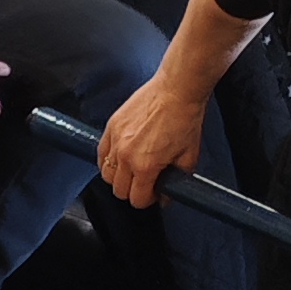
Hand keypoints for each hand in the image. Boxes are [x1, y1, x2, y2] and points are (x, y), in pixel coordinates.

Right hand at [99, 72, 208, 210]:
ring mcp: (115, 140)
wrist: (177, 90)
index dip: (148, 200)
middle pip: (119, 190)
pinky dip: (108, 160)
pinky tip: (121, 157)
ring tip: (133, 170)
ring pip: (106, 174)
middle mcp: (126, 156)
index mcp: (145, 166)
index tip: (154, 194)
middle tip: (146, 183)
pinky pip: (101, 154)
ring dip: (119, 177)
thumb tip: (167, 194)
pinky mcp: (111, 126)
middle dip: (133, 191)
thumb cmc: (184, 118)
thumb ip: (177, 180)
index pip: (136, 199)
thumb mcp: (189, 157)